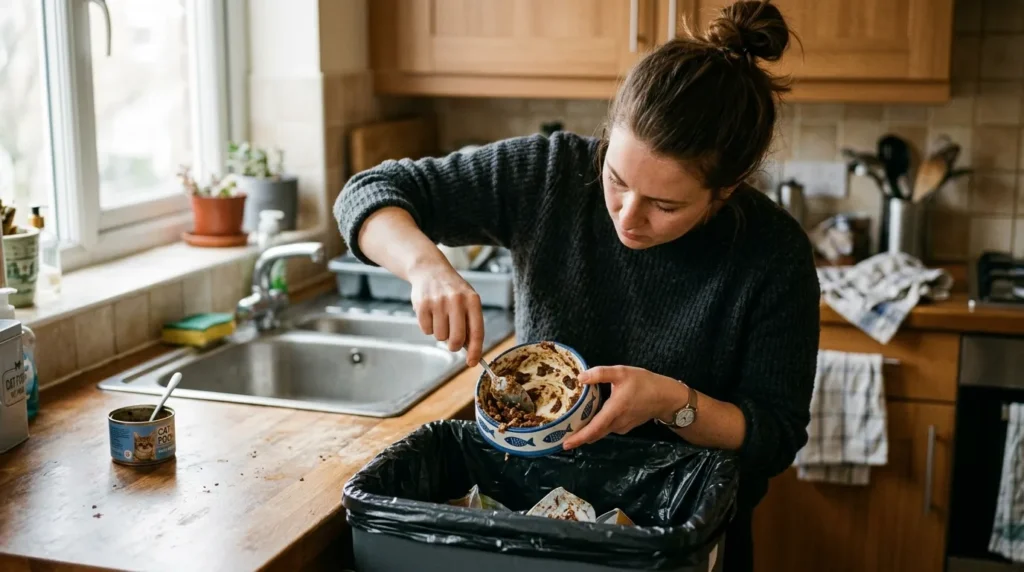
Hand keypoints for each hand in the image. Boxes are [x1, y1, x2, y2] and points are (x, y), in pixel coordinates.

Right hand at [408, 262, 484, 365]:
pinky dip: (428, 327)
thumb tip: (471, 350)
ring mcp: (438, 302)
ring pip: (440, 336)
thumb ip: (471, 322)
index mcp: (472, 300)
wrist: (430, 270)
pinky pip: (426, 330)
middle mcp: (456, 300)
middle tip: (452, 342)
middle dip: (454, 346)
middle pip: (456, 339)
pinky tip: (430, 314)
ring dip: (440, 333)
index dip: (475, 351)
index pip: (477, 332)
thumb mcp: (467, 300)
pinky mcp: (422, 305)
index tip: (472, 362)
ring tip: (440, 318)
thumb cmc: (452, 290)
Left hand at [562, 366, 686, 449]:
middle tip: (561, 438)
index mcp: (614, 411)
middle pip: (594, 434)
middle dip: (579, 438)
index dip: (579, 438)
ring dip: (588, 432)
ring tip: (572, 427)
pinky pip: (608, 428)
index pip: (593, 429)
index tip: (565, 444)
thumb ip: (600, 374)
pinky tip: (590, 418)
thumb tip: (580, 378)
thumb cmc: (645, 384)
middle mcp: (617, 423)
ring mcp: (622, 427)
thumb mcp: (622, 373)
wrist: (666, 397)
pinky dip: (598, 426)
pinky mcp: (626, 426)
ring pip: (601, 432)